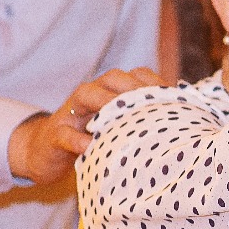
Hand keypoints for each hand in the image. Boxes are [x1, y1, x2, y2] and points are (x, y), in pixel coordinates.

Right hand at [7, 67, 162, 183]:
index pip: (135, 75)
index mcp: (110, 91)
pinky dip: (76, 139)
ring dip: (104, 100)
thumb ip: (141, 120)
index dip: (154, 82)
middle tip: (151, 101)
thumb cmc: (93, 139)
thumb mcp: (117, 127)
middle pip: (111, 78)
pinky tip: (89, 147)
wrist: (46, 153)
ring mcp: (71, 113)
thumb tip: (182, 123)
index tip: (173, 96)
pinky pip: (65, 133)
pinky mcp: (55, 135)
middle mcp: (91, 95)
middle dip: (133, 86)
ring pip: (86, 94)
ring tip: (119, 113)